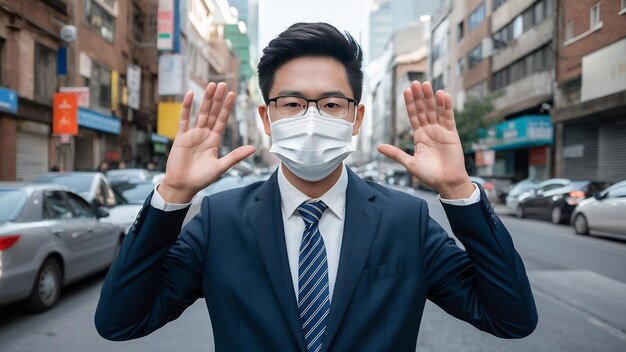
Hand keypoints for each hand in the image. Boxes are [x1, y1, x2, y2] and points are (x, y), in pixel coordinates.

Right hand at [159, 82, 255, 202]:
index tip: (232, 94)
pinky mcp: (181, 137)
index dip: (226, 107)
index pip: (222, 120)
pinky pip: (183, 119)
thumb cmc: (201, 179)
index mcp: (214, 140)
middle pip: (212, 113)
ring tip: (211, 85)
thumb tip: (253, 148)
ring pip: (200, 113)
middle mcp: (204, 134)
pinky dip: (186, 107)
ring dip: (205, 99)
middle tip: (222, 83)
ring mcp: (192, 134)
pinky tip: (190, 95)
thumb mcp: (221, 166)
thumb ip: (236, 156)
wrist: (183, 186)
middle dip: (217, 99)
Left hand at [378, 81, 473, 198]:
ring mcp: (441, 131)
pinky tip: (443, 95)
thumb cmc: (429, 175)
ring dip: (431, 98)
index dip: (410, 103)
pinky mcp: (452, 133)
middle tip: (415, 82)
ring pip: (435, 110)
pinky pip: (448, 117)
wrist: (447, 182)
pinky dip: (446, 106)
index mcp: (419, 136)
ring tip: (427, 84)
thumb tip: (378, 147)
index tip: (406, 90)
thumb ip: (396, 153)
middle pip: (423, 110)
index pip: (413, 116)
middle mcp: (430, 130)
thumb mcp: (410, 163)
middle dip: (419, 96)